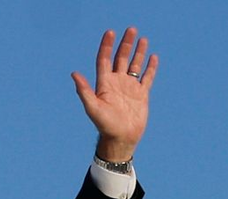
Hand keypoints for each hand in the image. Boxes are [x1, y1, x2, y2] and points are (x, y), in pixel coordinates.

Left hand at [72, 27, 158, 162]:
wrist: (121, 139)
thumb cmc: (106, 126)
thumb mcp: (93, 108)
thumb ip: (84, 91)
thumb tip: (74, 74)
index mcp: (105, 83)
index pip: (105, 59)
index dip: (107, 45)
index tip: (110, 32)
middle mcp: (117, 83)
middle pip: (121, 58)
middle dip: (125, 43)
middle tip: (131, 29)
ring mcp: (129, 88)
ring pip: (134, 65)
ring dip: (138, 52)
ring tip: (143, 39)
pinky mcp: (141, 95)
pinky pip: (146, 78)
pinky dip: (150, 68)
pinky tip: (153, 57)